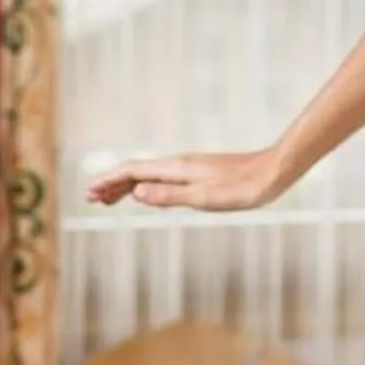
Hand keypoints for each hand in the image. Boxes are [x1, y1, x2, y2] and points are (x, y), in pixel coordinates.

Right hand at [86, 148, 292, 212]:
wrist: (274, 172)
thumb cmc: (243, 189)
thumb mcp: (205, 198)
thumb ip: (170, 196)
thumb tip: (136, 193)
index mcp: (177, 169)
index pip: (133, 172)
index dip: (109, 181)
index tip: (89, 191)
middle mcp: (180, 164)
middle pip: (137, 172)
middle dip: (113, 184)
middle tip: (92, 198)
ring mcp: (190, 168)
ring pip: (151, 175)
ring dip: (129, 186)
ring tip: (111, 199)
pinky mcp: (201, 173)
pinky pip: (165, 178)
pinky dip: (149, 186)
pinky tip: (149, 194)